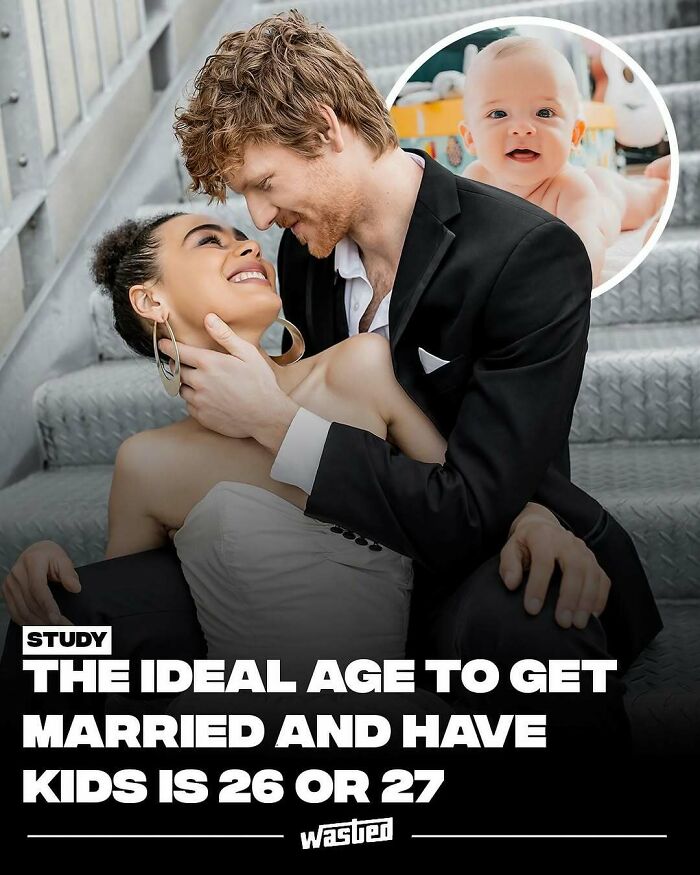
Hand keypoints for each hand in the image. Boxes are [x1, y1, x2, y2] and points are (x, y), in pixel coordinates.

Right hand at [2, 541, 79, 624]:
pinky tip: (40, 627)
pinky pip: (15, 612)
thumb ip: (69, 574)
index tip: (57, 619)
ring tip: (55, 630)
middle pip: (30, 602)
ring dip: (38, 623)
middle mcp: (17, 573)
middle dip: (46, 618)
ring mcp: (9, 583)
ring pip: (22, 610)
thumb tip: (76, 588)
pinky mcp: (6, 592)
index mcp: (31, 562)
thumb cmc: (51, 557)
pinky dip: (27, 622)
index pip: (38, 588)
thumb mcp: (63, 560)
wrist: (34, 553)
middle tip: (63, 627)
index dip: (47, 605)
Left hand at [158, 313, 298, 451]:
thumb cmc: (260, 384)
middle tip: (184, 362)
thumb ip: (225, 336)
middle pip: (178, 370)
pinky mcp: (202, 416)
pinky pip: (189, 405)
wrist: (267, 417)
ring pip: (182, 389)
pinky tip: (208, 398)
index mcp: (209, 364)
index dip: (168, 346)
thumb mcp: (247, 354)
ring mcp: (199, 401)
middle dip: (178, 364)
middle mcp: (199, 382)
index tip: (162, 343)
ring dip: (186, 383)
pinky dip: (194, 400)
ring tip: (200, 382)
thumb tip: (209, 319)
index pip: (178, 352)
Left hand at [499, 503, 610, 628]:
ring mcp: (584, 551)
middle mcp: (568, 542)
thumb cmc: (525, 544)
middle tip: (562, 622)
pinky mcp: (594, 561)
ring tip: (578, 624)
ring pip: (592, 575)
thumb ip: (509, 565)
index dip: (538, 586)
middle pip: (575, 568)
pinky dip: (600, 599)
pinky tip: (592, 616)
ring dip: (586, 602)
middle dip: (569, 598)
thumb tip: (512, 584)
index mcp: (543, 537)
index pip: (543, 562)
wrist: (543, 527)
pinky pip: (603, 580)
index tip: (532, 610)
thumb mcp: (510, 549)